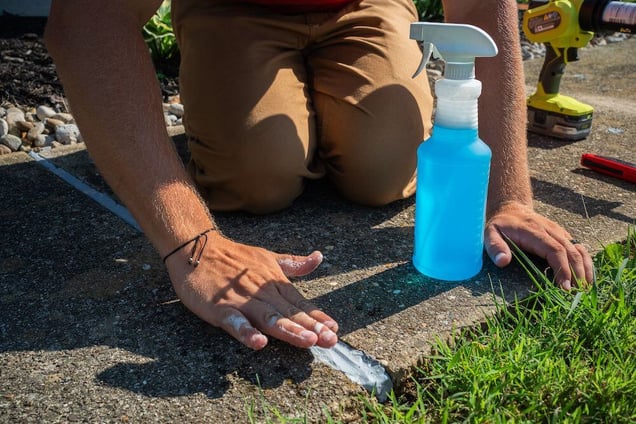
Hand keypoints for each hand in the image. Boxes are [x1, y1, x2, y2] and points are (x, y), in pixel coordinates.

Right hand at [165, 233, 338, 349]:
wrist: (198, 249)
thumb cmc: (234, 257)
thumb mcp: (268, 257)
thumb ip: (293, 264)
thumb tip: (318, 257)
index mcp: (274, 284)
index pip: (299, 303)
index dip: (317, 316)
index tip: (334, 329)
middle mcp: (262, 293)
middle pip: (289, 313)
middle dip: (311, 327)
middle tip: (330, 340)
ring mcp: (242, 301)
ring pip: (269, 317)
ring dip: (288, 329)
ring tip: (307, 340)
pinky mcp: (220, 308)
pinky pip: (234, 322)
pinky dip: (245, 332)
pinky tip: (258, 342)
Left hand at [484, 202, 594, 289]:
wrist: (511, 208)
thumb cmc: (500, 224)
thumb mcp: (490, 233)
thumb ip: (495, 247)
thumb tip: (502, 262)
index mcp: (534, 232)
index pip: (554, 250)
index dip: (562, 268)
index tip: (564, 286)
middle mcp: (550, 230)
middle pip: (570, 251)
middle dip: (576, 273)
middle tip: (578, 293)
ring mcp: (558, 232)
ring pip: (578, 249)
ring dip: (585, 268)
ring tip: (587, 288)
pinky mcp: (562, 235)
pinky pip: (578, 248)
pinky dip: (586, 262)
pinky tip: (587, 276)